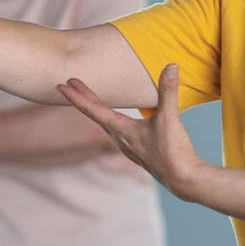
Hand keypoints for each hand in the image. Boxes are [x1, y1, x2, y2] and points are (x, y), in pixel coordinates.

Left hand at [57, 64, 204, 197]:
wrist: (183, 179)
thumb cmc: (173, 151)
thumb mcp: (169, 118)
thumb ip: (168, 91)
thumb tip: (171, 66)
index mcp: (122, 130)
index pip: (93, 110)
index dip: (76, 96)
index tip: (61, 85)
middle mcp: (121, 139)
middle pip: (95, 115)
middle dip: (83, 98)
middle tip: (69, 84)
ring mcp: (130, 147)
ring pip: (106, 125)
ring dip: (97, 110)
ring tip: (93, 101)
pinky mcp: (140, 152)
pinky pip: (118, 133)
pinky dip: (112, 122)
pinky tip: (121, 123)